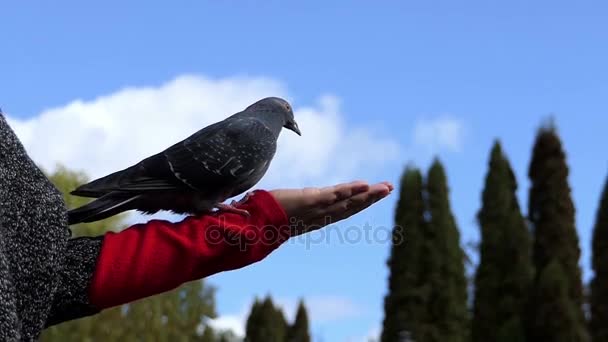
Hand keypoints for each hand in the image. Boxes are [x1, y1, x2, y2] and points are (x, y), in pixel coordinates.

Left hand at [269, 180, 392, 235]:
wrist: (253, 226)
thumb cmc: (266, 218)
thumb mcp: (286, 210)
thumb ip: (296, 205)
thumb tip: (303, 198)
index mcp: (317, 218)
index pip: (344, 209)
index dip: (361, 202)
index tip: (374, 192)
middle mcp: (321, 216)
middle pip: (351, 206)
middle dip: (371, 198)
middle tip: (390, 188)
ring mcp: (317, 209)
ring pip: (347, 202)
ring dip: (368, 195)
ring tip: (385, 187)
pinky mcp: (310, 202)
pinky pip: (334, 196)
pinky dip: (350, 191)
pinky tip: (364, 185)